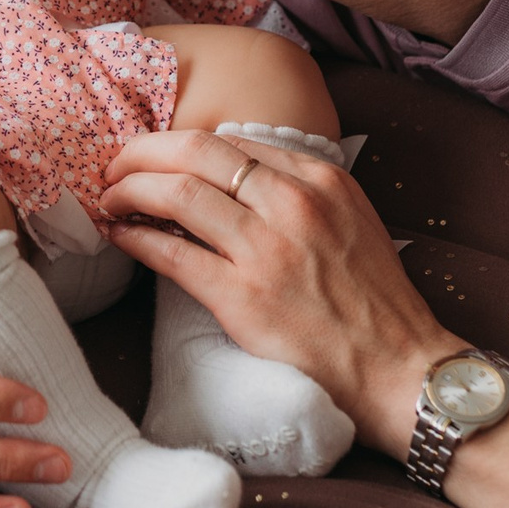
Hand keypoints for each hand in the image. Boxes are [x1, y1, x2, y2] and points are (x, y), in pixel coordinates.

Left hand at [98, 130, 456, 456]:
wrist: (400, 368)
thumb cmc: (374, 302)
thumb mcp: (349, 220)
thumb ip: (297, 192)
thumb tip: (232, 176)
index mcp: (320, 178)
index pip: (228, 139)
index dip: (178, 144)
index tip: (153, 157)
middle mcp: (292, 202)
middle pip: (193, 151)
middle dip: (140, 152)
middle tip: (113, 166)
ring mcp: (267, 248)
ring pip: (175, 192)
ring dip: (128, 191)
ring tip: (108, 200)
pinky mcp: (243, 297)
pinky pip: (171, 252)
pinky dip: (136, 238)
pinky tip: (120, 236)